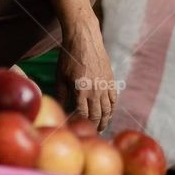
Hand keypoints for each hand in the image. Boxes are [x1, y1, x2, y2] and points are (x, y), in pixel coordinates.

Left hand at [55, 14, 116, 129]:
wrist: (84, 39)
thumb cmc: (68, 57)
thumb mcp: (60, 76)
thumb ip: (62, 95)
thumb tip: (62, 110)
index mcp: (81, 90)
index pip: (83, 115)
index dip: (81, 125)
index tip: (78, 131)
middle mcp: (95, 90)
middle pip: (97, 115)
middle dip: (94, 127)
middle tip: (91, 135)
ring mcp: (105, 85)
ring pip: (108, 110)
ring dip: (105, 121)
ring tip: (101, 128)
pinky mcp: (111, 80)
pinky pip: (114, 99)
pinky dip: (112, 109)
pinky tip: (108, 114)